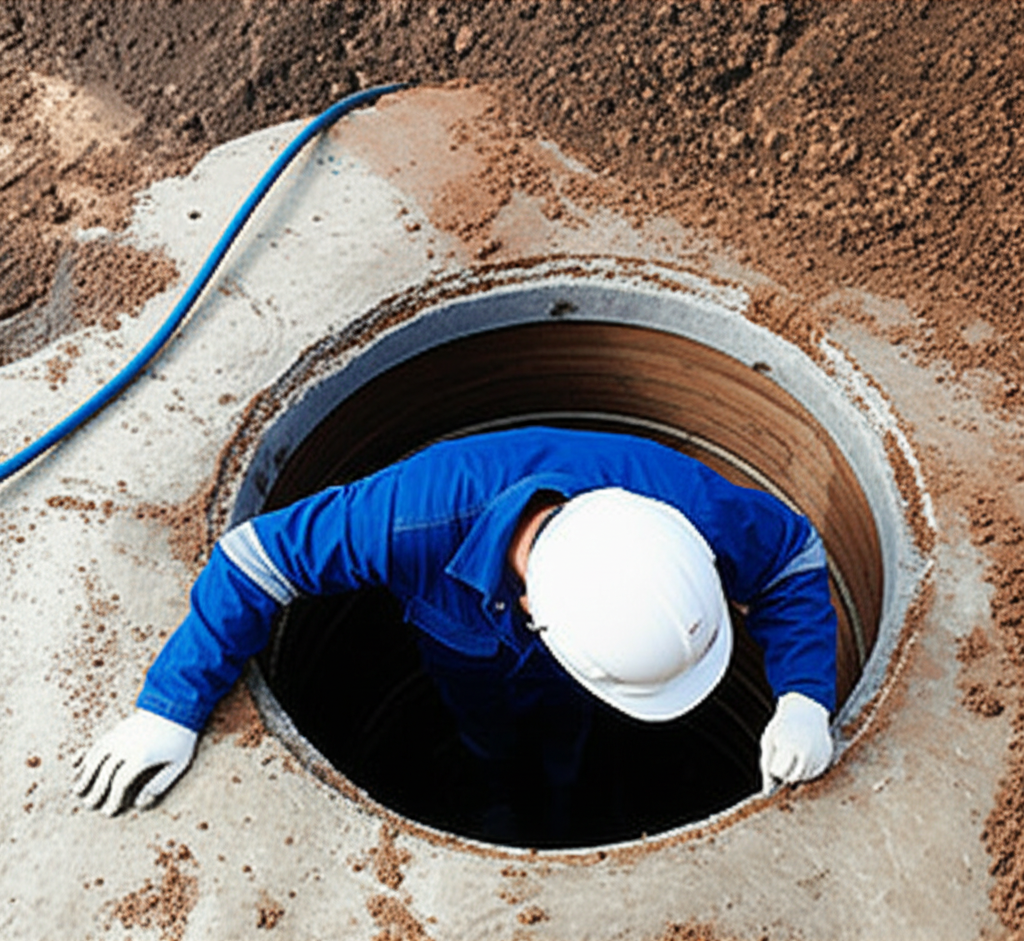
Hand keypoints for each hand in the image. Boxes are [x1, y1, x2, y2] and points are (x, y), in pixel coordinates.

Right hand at [72, 709, 197, 814]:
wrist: (179, 705)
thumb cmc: (182, 738)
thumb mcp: (179, 763)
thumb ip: (160, 784)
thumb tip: (140, 803)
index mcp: (142, 756)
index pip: (120, 783)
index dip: (113, 800)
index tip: (109, 812)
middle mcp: (126, 746)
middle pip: (104, 772)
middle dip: (95, 791)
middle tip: (89, 805)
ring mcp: (120, 736)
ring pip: (95, 757)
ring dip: (84, 774)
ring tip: (77, 789)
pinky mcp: (117, 729)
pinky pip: (97, 744)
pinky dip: (86, 756)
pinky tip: (78, 765)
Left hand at [760, 691, 831, 792]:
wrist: (805, 709)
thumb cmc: (782, 726)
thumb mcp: (769, 741)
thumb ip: (766, 765)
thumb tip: (767, 791)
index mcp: (790, 747)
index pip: (780, 772)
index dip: (774, 765)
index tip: (776, 752)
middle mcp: (808, 753)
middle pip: (793, 777)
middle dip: (785, 770)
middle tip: (785, 753)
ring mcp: (820, 755)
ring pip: (806, 777)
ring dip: (798, 770)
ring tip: (794, 752)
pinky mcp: (827, 756)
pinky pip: (816, 771)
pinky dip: (809, 767)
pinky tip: (804, 754)